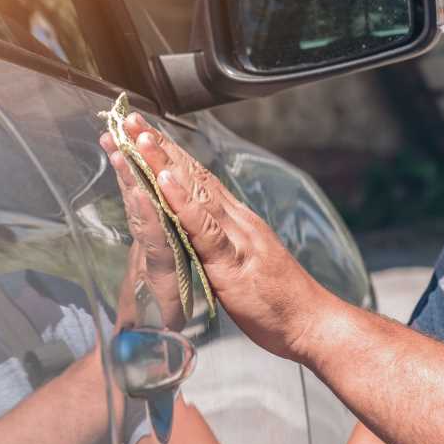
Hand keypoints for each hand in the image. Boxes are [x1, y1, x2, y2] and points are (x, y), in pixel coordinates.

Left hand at [99, 115, 334, 362]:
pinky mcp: (232, 261)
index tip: (146, 134)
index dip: (172, 156)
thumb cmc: (279, 302)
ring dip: (165, 163)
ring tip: (140, 137)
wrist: (311, 323)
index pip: (200, 181)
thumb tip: (204, 235)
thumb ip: (224, 245)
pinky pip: (203, 227)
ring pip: (195, 192)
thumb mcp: (245, 266)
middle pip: (194, 176)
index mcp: (238, 223)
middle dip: (162, 148)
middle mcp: (237, 221)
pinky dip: (182, 202)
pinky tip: (164, 181)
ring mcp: (236, 238)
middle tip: (132, 120)